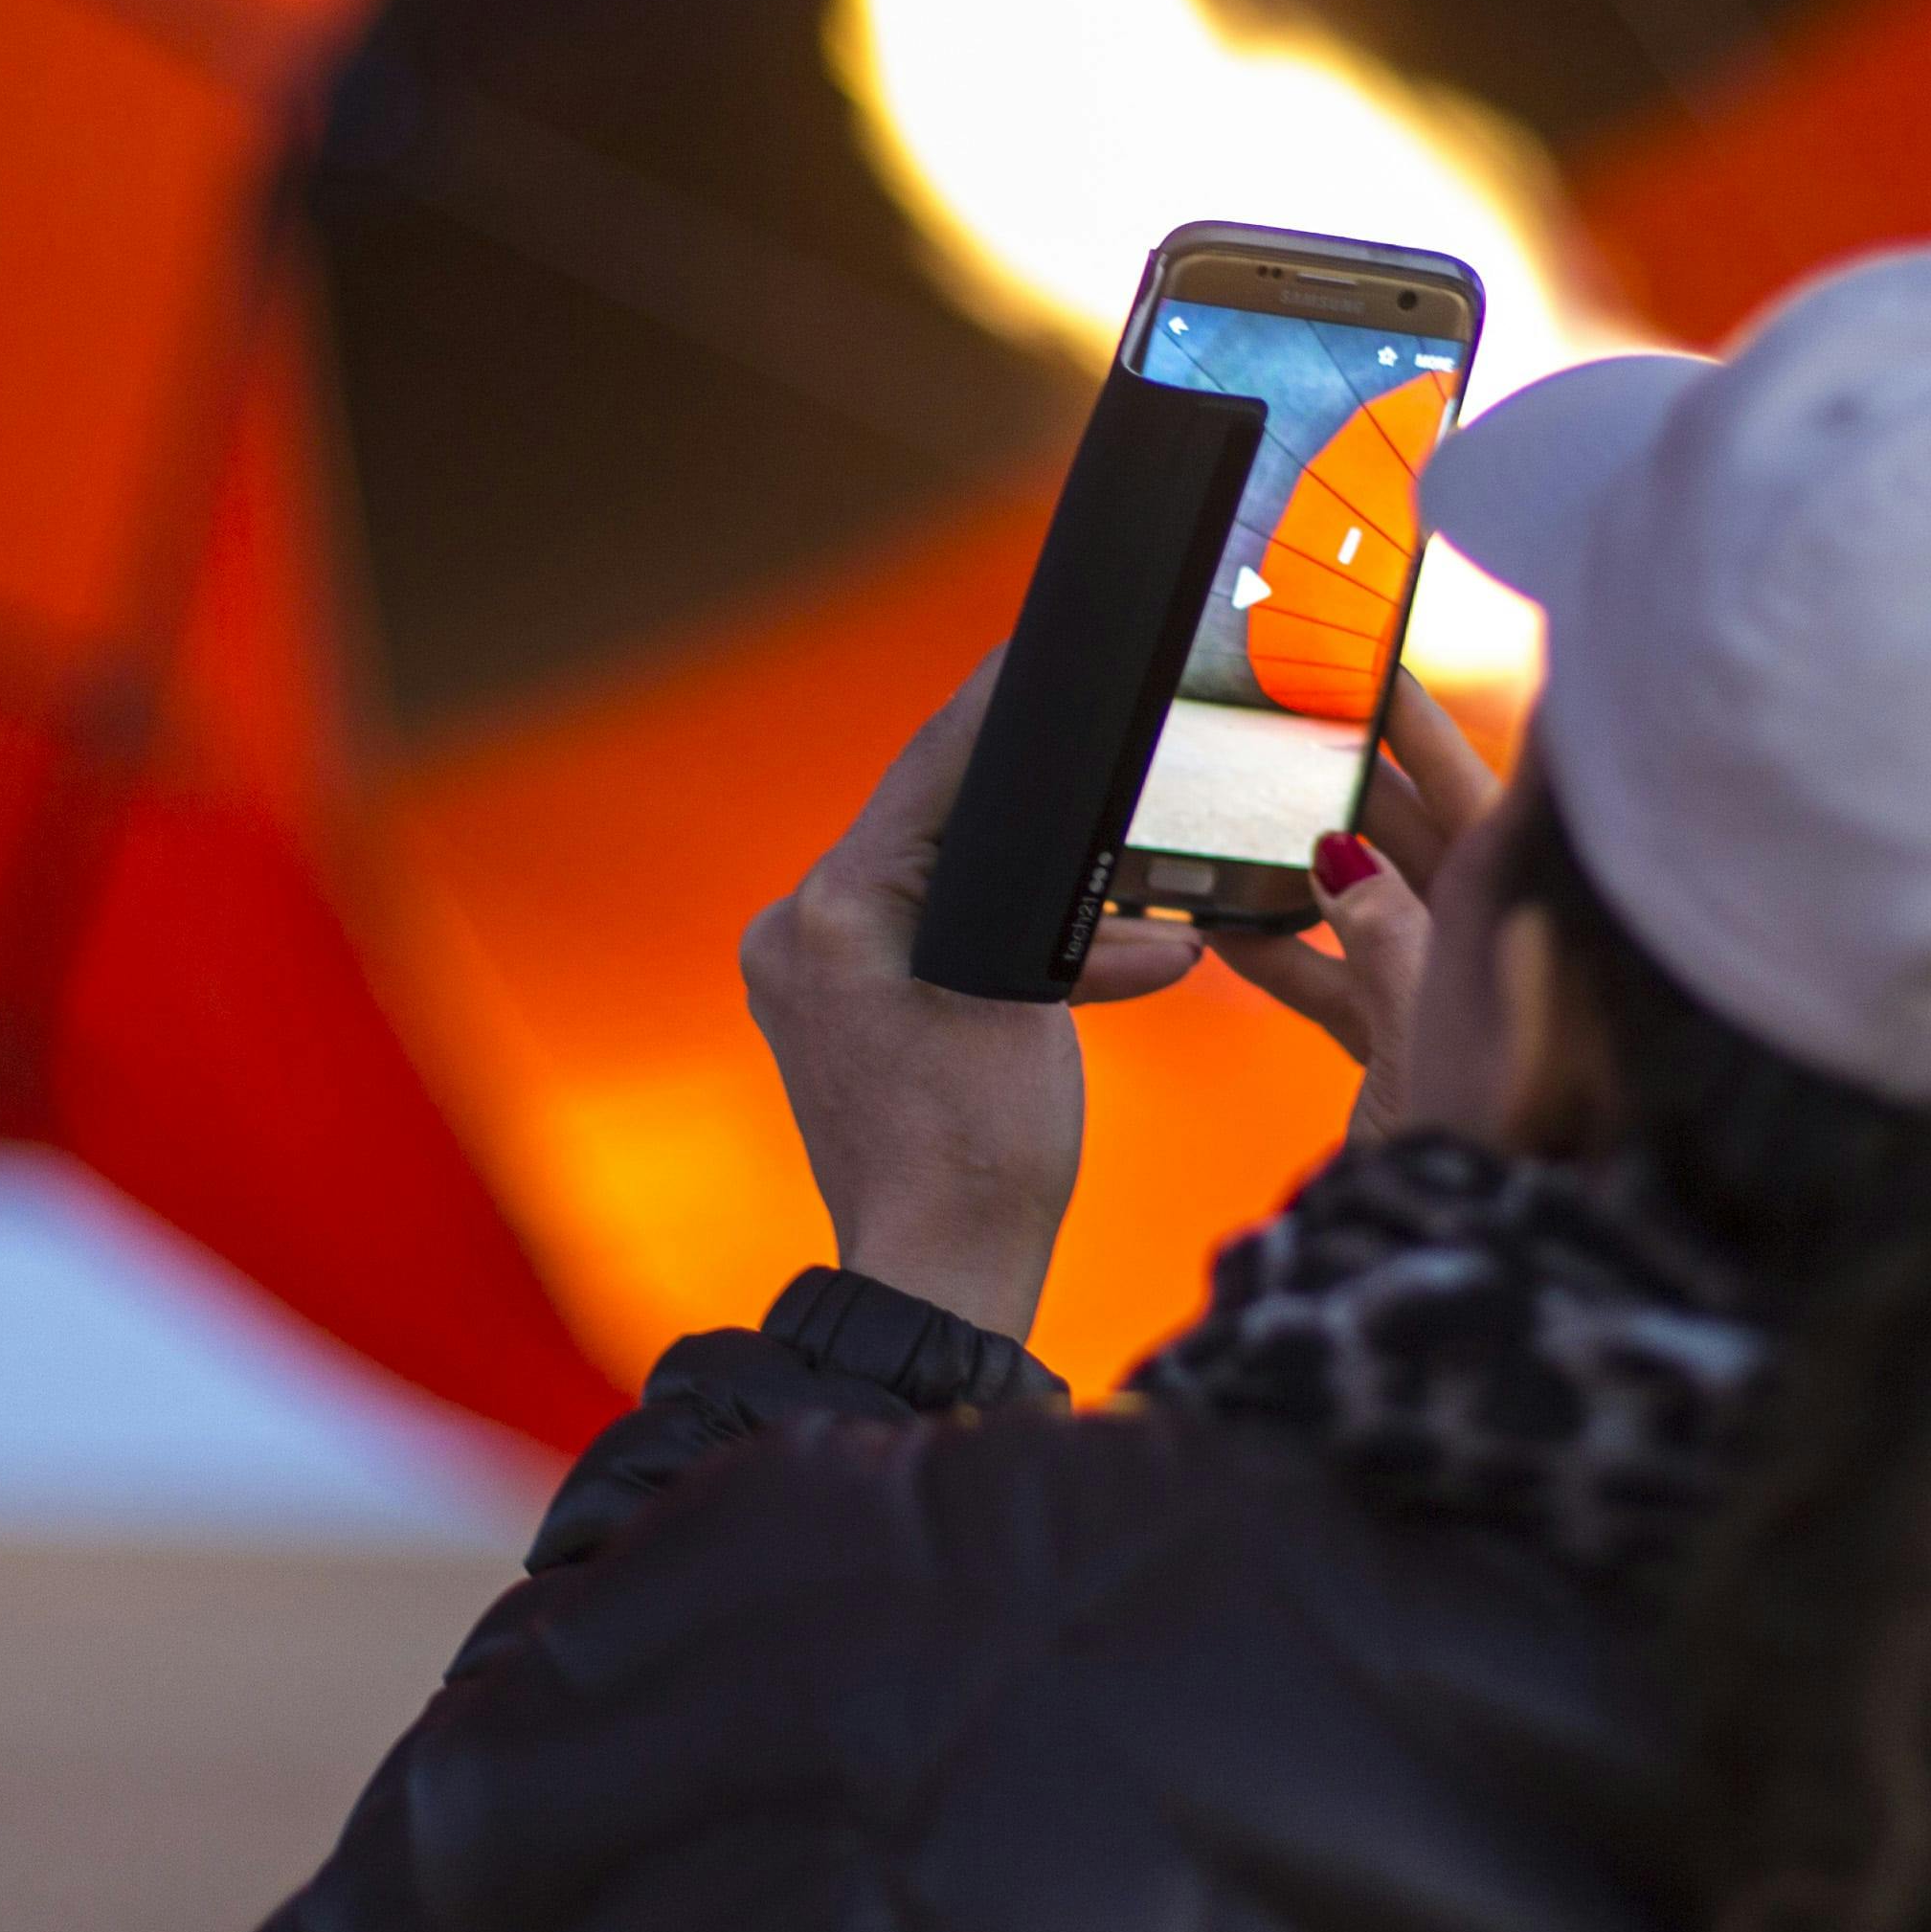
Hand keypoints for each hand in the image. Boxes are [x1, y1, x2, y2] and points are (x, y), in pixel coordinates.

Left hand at [739, 661, 1201, 1345]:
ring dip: (1033, 904)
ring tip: (1134, 928)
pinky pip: (925, 943)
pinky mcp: (830, 1014)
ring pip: (940, 890)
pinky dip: (998, 950)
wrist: (942, 1276)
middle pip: (932, 828)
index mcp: (831, 912)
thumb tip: (1074, 829)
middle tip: (1110, 787)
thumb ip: (1045, 891)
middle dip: (1032, 824)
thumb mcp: (1031, 990)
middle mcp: (797, 931)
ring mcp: (806, 976)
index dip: (998, 710)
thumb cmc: (986, 1154)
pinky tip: (1096, 967)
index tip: (1043, 655)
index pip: (930, 771)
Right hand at [1213, 673, 1501, 1143]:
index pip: (1468, 784)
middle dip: (1347, 781)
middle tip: (1284, 727)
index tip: (1369, 666)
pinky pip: (1333, 979)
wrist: (1474, 1246)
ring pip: (1364, 903)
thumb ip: (1384, 925)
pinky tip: (1220, 930)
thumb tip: (1334, 856)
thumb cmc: (1494, 1124)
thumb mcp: (1427, 1005)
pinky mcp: (1401, 1047)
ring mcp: (1442, 991)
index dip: (1420, 725)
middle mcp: (1482, 938)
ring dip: (1302, 867)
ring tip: (1241, 815)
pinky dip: (1282, 954)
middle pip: (1411, 833)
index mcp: (1513, 908)